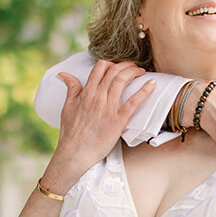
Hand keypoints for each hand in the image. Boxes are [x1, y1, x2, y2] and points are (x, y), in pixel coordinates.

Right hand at [43, 61, 154, 191]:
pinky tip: (152, 84)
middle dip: (126, 65)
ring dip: (134, 72)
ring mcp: (109, 108)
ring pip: (122, 81)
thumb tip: (63, 74)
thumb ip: (70, 88)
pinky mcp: (118, 120)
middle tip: (133, 66)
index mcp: (86, 93)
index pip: (100, 68)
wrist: (75, 153)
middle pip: (114, 71)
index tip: (117, 66)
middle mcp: (98, 97)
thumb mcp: (67, 107)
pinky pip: (133, 102)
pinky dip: (144, 91)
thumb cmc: (71, 133)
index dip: (110, 63)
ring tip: (141, 71)